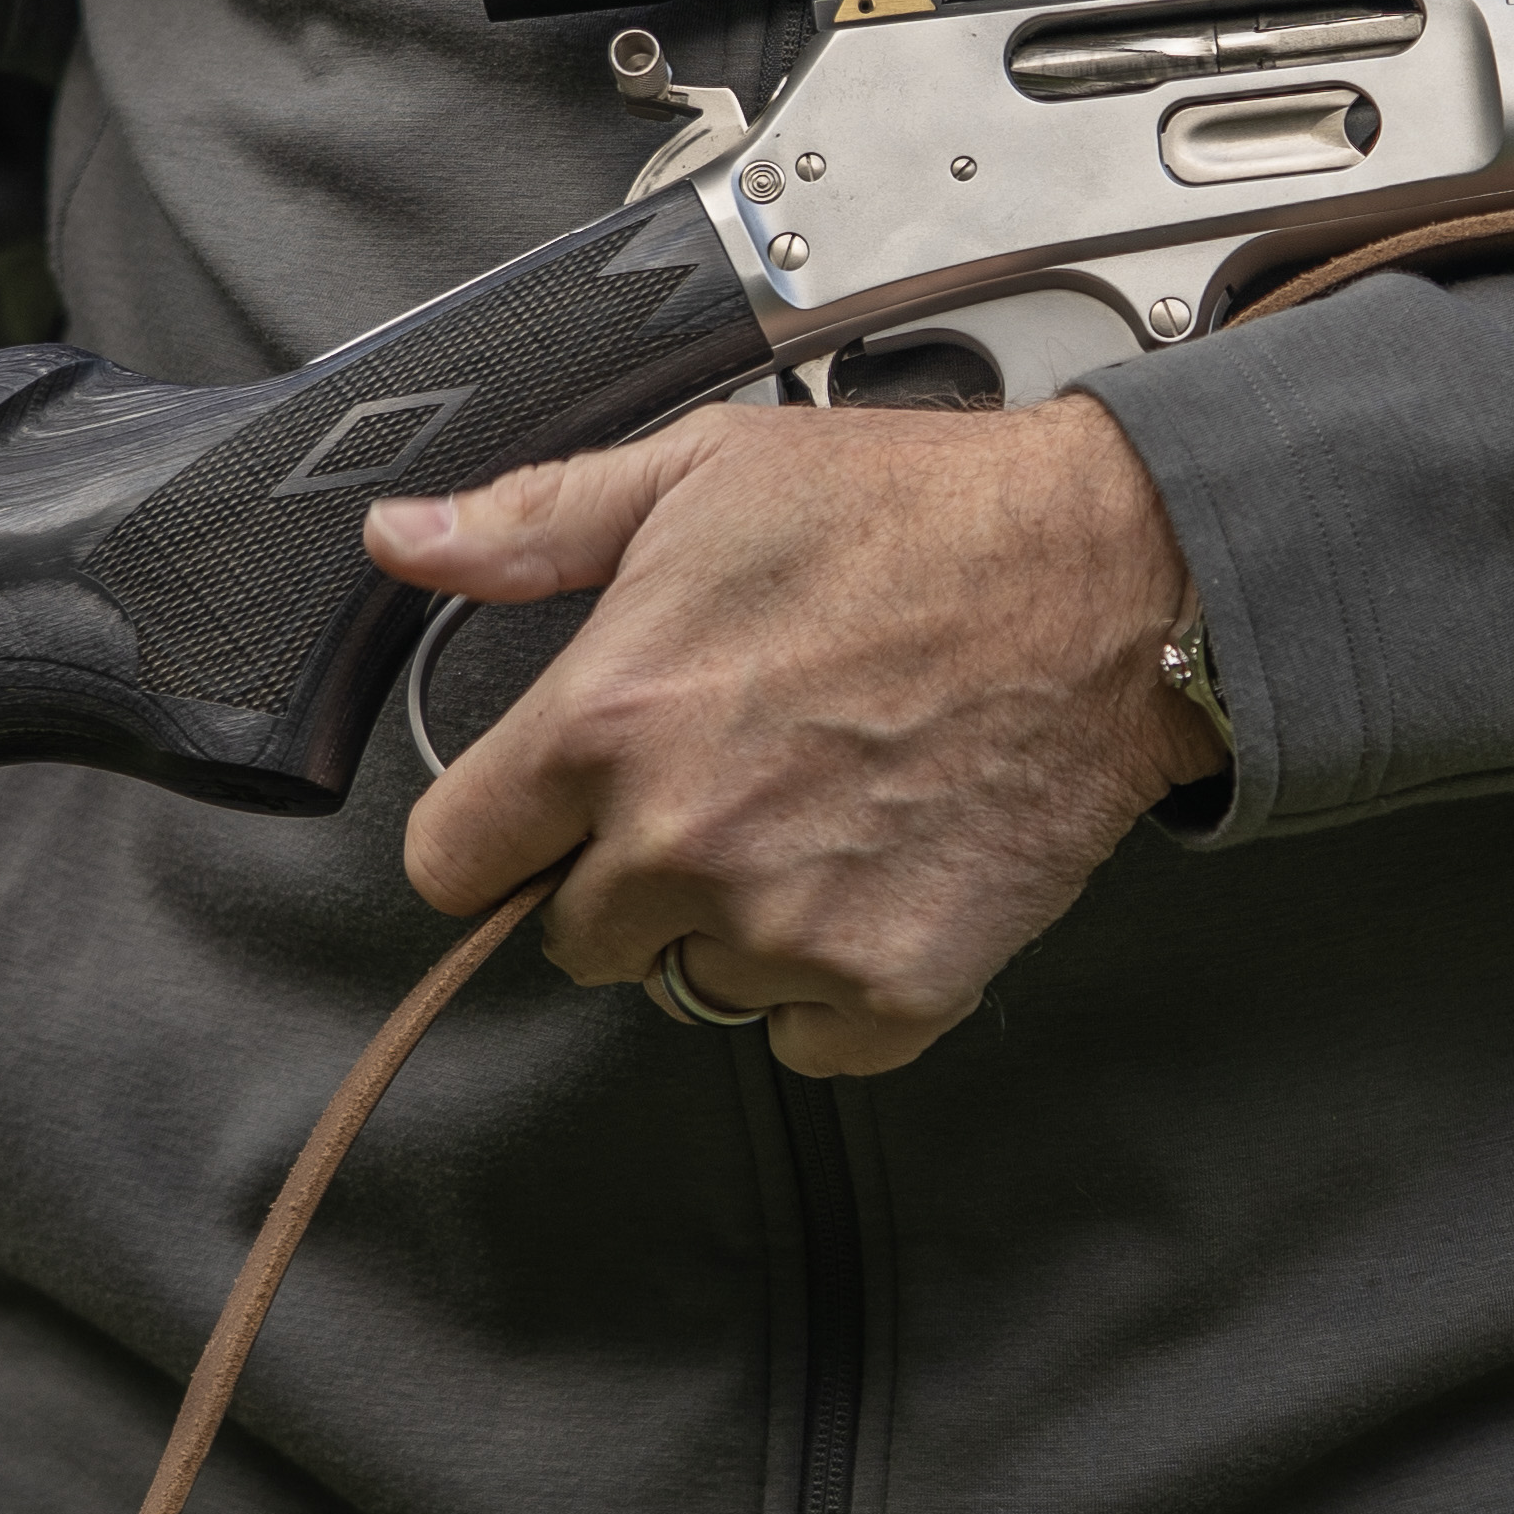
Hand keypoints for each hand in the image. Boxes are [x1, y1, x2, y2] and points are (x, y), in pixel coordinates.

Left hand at [367, 395, 1226, 1074]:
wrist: (1112, 581)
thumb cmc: (916, 515)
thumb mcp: (704, 473)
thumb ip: (535, 523)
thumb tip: (401, 540)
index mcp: (609, 720)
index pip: (452, 863)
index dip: (496, 833)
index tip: (544, 815)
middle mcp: (683, 842)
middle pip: (575, 939)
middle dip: (627, 876)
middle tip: (724, 788)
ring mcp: (790, 927)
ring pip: (692, 988)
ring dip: (733, 931)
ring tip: (817, 819)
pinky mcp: (894, 985)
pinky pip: (806, 1041)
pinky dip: (833, 986)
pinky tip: (876, 880)